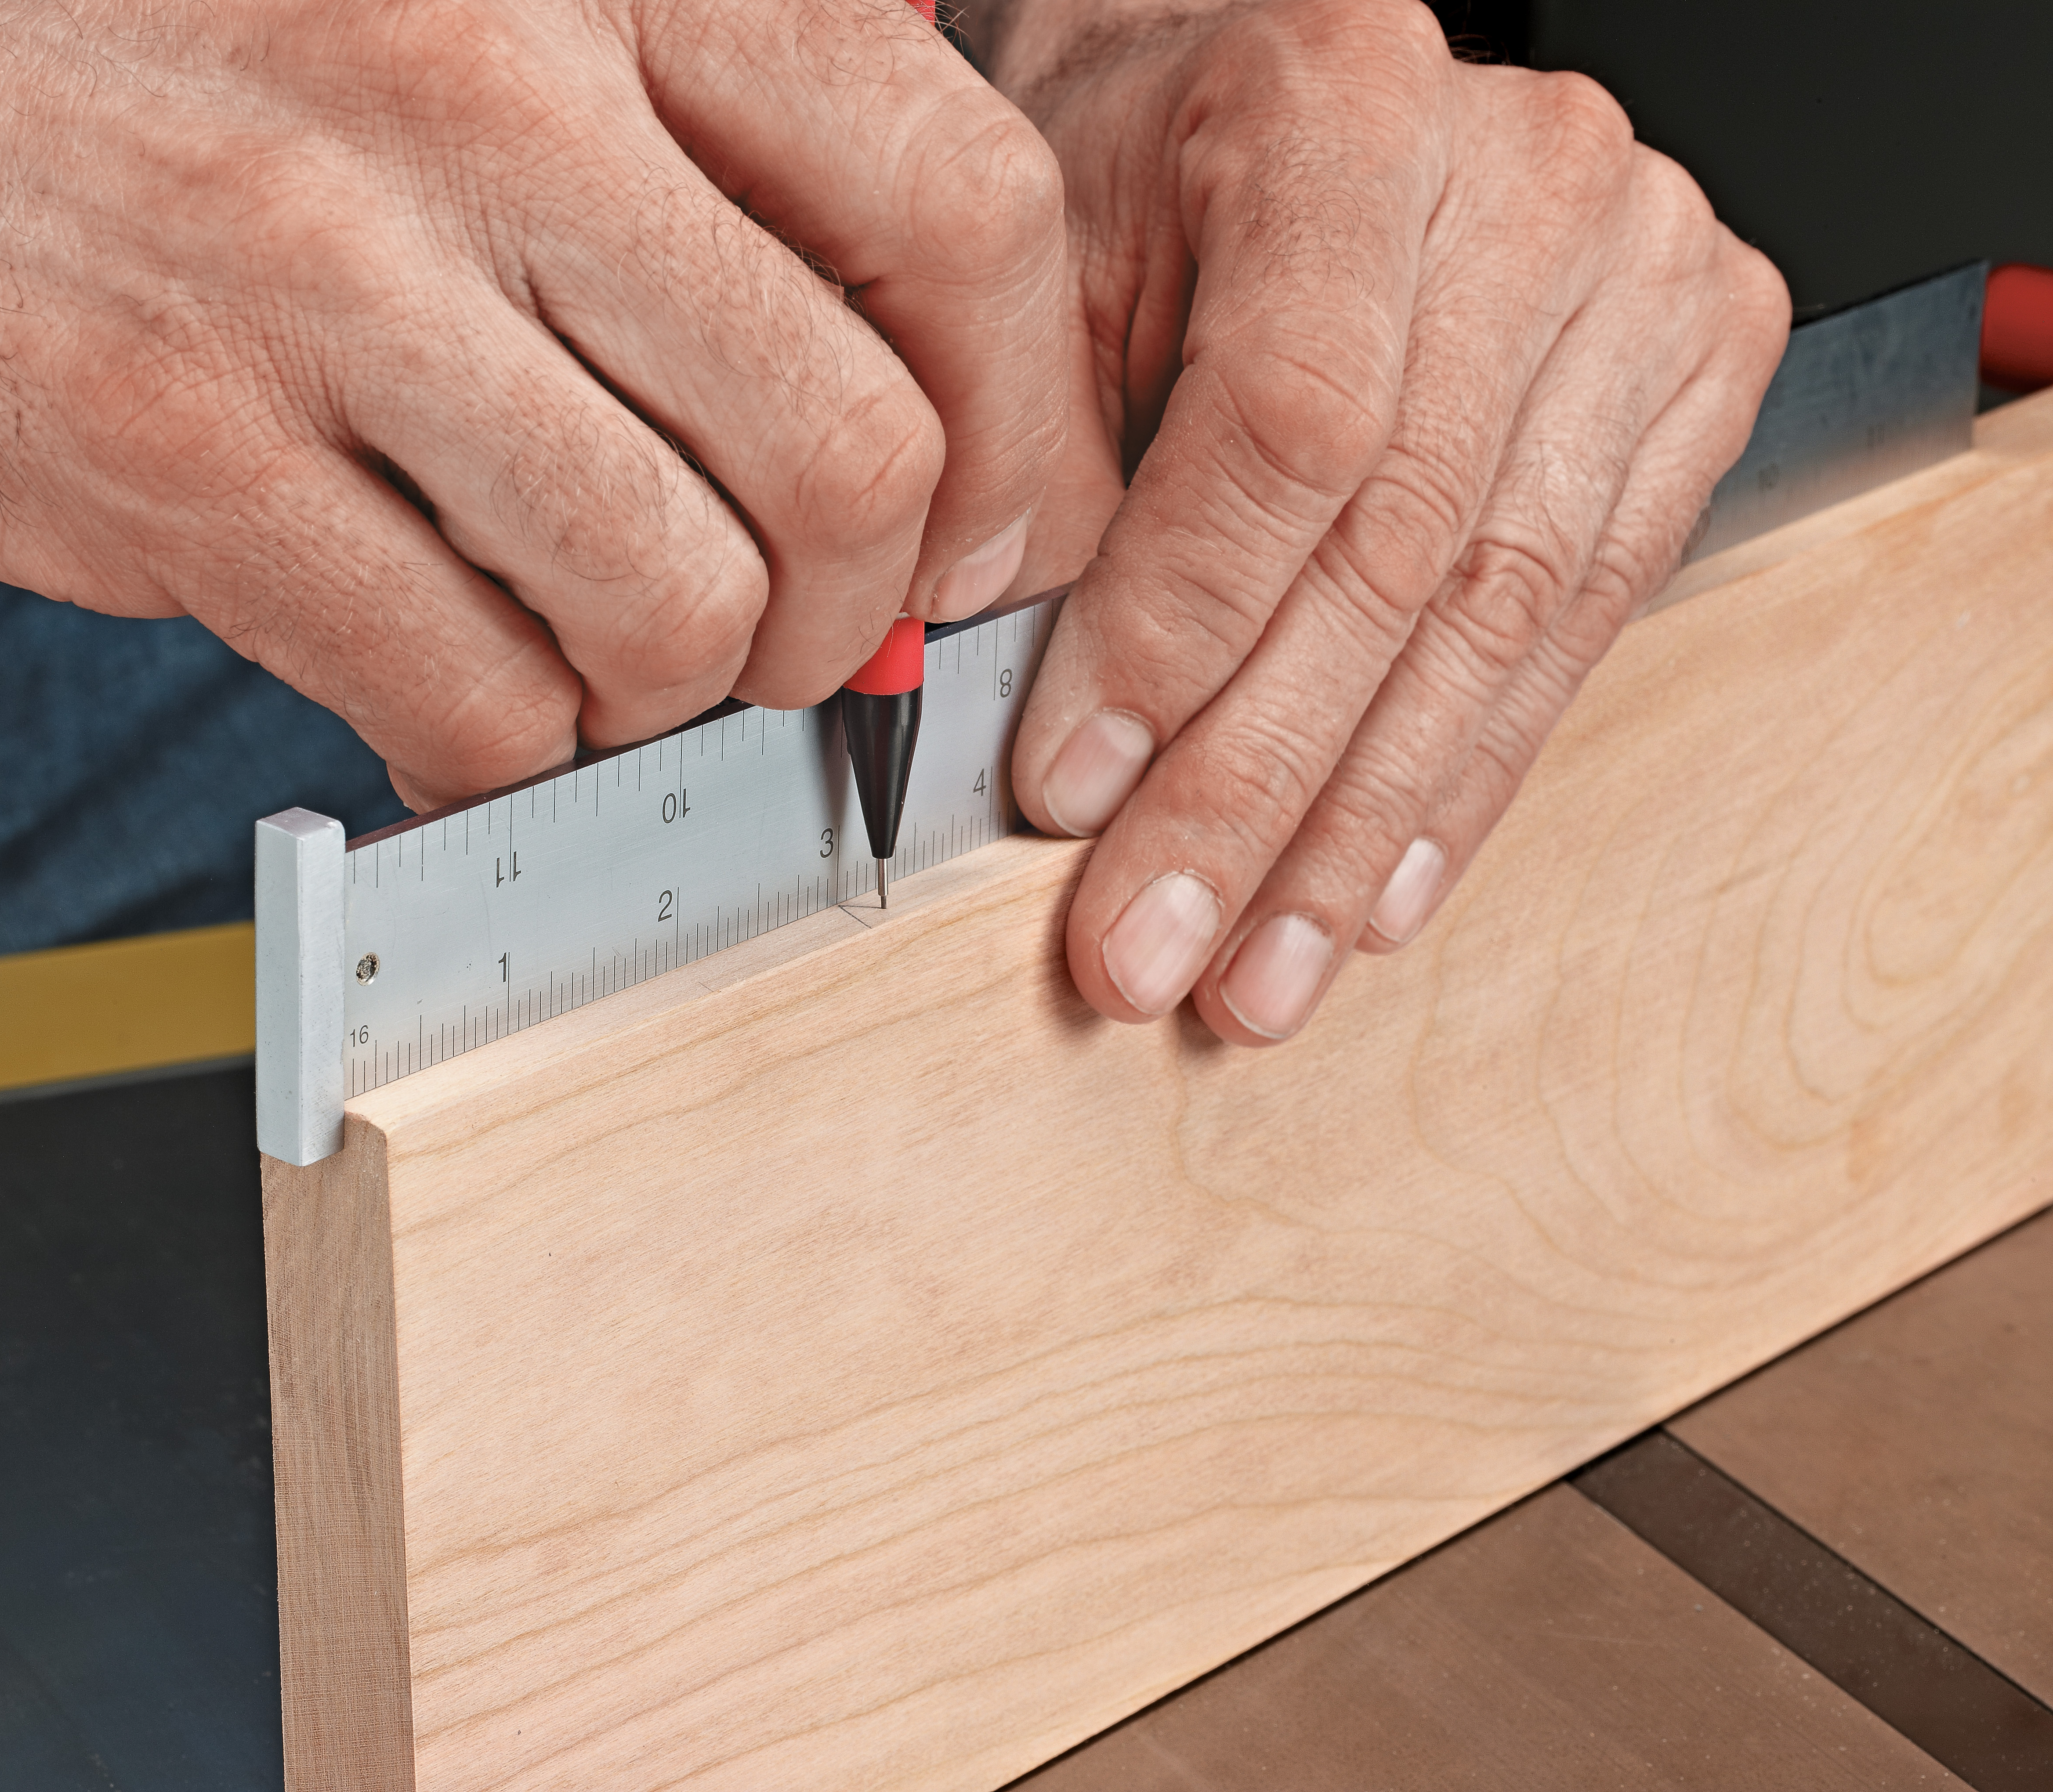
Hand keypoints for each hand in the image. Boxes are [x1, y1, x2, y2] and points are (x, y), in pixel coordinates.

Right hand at [0, 0, 1065, 806]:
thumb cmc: (150, 43)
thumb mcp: (463, 12)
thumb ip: (688, 175)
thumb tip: (889, 428)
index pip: (959, 208)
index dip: (1022, 427)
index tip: (988, 531)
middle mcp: (486, 86)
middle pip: (851, 452)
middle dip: (855, 610)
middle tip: (795, 640)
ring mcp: (324, 272)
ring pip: (673, 604)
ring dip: (671, 693)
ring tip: (602, 669)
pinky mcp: (179, 451)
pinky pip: (468, 693)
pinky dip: (505, 746)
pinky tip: (462, 698)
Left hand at [981, 0, 1788, 1041]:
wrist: (1274, 90)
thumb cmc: (1146, 172)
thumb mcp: (1055, 263)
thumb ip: (1047, 469)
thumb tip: (1028, 721)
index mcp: (1346, 102)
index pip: (1287, 426)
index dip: (1178, 634)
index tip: (1073, 791)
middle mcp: (1531, 179)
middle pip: (1402, 549)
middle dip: (1261, 786)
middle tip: (1156, 946)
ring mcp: (1642, 276)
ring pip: (1501, 615)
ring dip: (1363, 827)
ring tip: (1260, 969)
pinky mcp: (1697, 370)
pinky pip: (1582, 621)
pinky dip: (1463, 778)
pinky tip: (1380, 896)